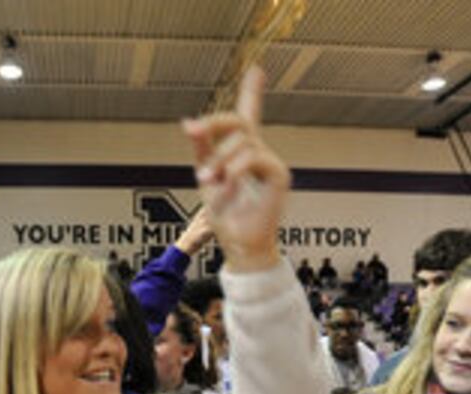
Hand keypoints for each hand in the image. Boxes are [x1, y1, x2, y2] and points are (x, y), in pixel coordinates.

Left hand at [182, 67, 288, 272]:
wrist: (239, 246)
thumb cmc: (226, 218)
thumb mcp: (206, 177)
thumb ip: (202, 150)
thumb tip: (190, 123)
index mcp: (241, 154)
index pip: (248, 116)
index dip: (252, 92)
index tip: (257, 70)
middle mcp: (259, 154)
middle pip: (239, 120)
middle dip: (214, 126)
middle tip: (194, 139)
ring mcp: (270, 164)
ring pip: (242, 141)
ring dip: (219, 160)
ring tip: (211, 181)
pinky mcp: (279, 176)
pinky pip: (254, 158)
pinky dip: (234, 171)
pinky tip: (227, 186)